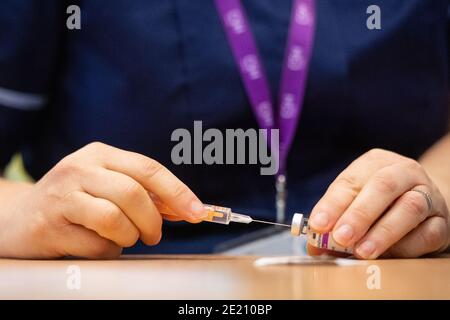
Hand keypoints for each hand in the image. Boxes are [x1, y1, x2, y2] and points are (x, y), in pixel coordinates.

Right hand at [0, 142, 205, 258]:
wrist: (21, 218)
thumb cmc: (76, 202)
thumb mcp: (106, 185)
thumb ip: (142, 192)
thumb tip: (186, 208)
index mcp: (100, 154)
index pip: (148, 168)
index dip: (177, 191)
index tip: (197, 212)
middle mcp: (79, 169)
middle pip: (133, 193)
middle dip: (153, 221)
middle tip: (154, 235)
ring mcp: (62, 196)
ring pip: (114, 219)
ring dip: (129, 237)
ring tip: (124, 239)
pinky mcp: (50, 225)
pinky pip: (95, 245)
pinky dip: (107, 252)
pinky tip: (97, 246)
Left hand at [308, 149, 449, 258]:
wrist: (423, 205)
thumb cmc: (379, 204)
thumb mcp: (354, 204)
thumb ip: (335, 221)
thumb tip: (316, 245)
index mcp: (374, 163)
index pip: (350, 180)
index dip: (332, 203)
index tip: (318, 224)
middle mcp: (404, 172)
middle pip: (382, 187)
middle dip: (358, 214)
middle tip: (341, 237)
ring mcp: (427, 194)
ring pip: (409, 208)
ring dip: (382, 232)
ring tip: (362, 251)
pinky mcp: (442, 220)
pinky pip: (428, 233)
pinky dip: (406, 247)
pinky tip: (389, 256)